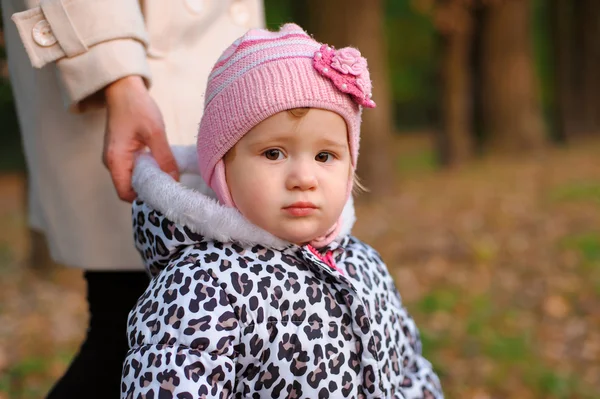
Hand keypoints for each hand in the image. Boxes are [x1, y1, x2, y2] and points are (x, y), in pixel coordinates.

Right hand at [102, 76, 178, 201]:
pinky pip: (134, 169)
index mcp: (116, 160)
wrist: (123, 88)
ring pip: (133, 179)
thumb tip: (174, 180)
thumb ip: (164, 158)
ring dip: (149, 180)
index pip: (126, 193)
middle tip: (171, 189)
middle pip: (129, 188)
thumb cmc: (136, 107)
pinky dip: (147, 171)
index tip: (164, 196)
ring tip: (168, 177)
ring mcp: (116, 158)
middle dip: (149, 191)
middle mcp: (112, 162)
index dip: (144, 198)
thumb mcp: (155, 133)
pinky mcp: (121, 152)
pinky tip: (161, 166)